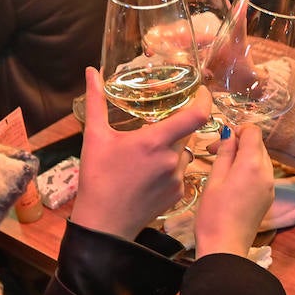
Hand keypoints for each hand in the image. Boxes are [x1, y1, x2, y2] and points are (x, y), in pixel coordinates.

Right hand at [73, 67, 210, 238]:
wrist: (104, 223)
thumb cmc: (97, 178)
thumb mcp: (94, 137)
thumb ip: (96, 101)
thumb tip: (90, 72)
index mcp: (154, 141)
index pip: (195, 116)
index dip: (204, 100)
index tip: (201, 91)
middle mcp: (171, 159)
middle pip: (186, 132)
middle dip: (174, 128)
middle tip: (153, 130)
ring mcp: (177, 178)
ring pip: (184, 153)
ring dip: (172, 149)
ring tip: (145, 158)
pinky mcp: (178, 194)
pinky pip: (181, 172)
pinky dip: (170, 168)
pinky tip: (149, 175)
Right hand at [194, 126, 273, 256]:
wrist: (225, 246)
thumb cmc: (214, 213)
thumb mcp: (215, 178)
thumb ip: (225, 152)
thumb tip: (229, 134)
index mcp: (253, 163)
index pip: (253, 131)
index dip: (237, 130)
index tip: (220, 141)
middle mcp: (267, 172)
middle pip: (258, 144)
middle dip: (238, 143)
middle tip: (215, 153)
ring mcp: (270, 186)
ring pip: (260, 158)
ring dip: (243, 156)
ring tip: (222, 167)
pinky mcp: (268, 197)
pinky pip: (261, 174)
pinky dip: (249, 170)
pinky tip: (232, 182)